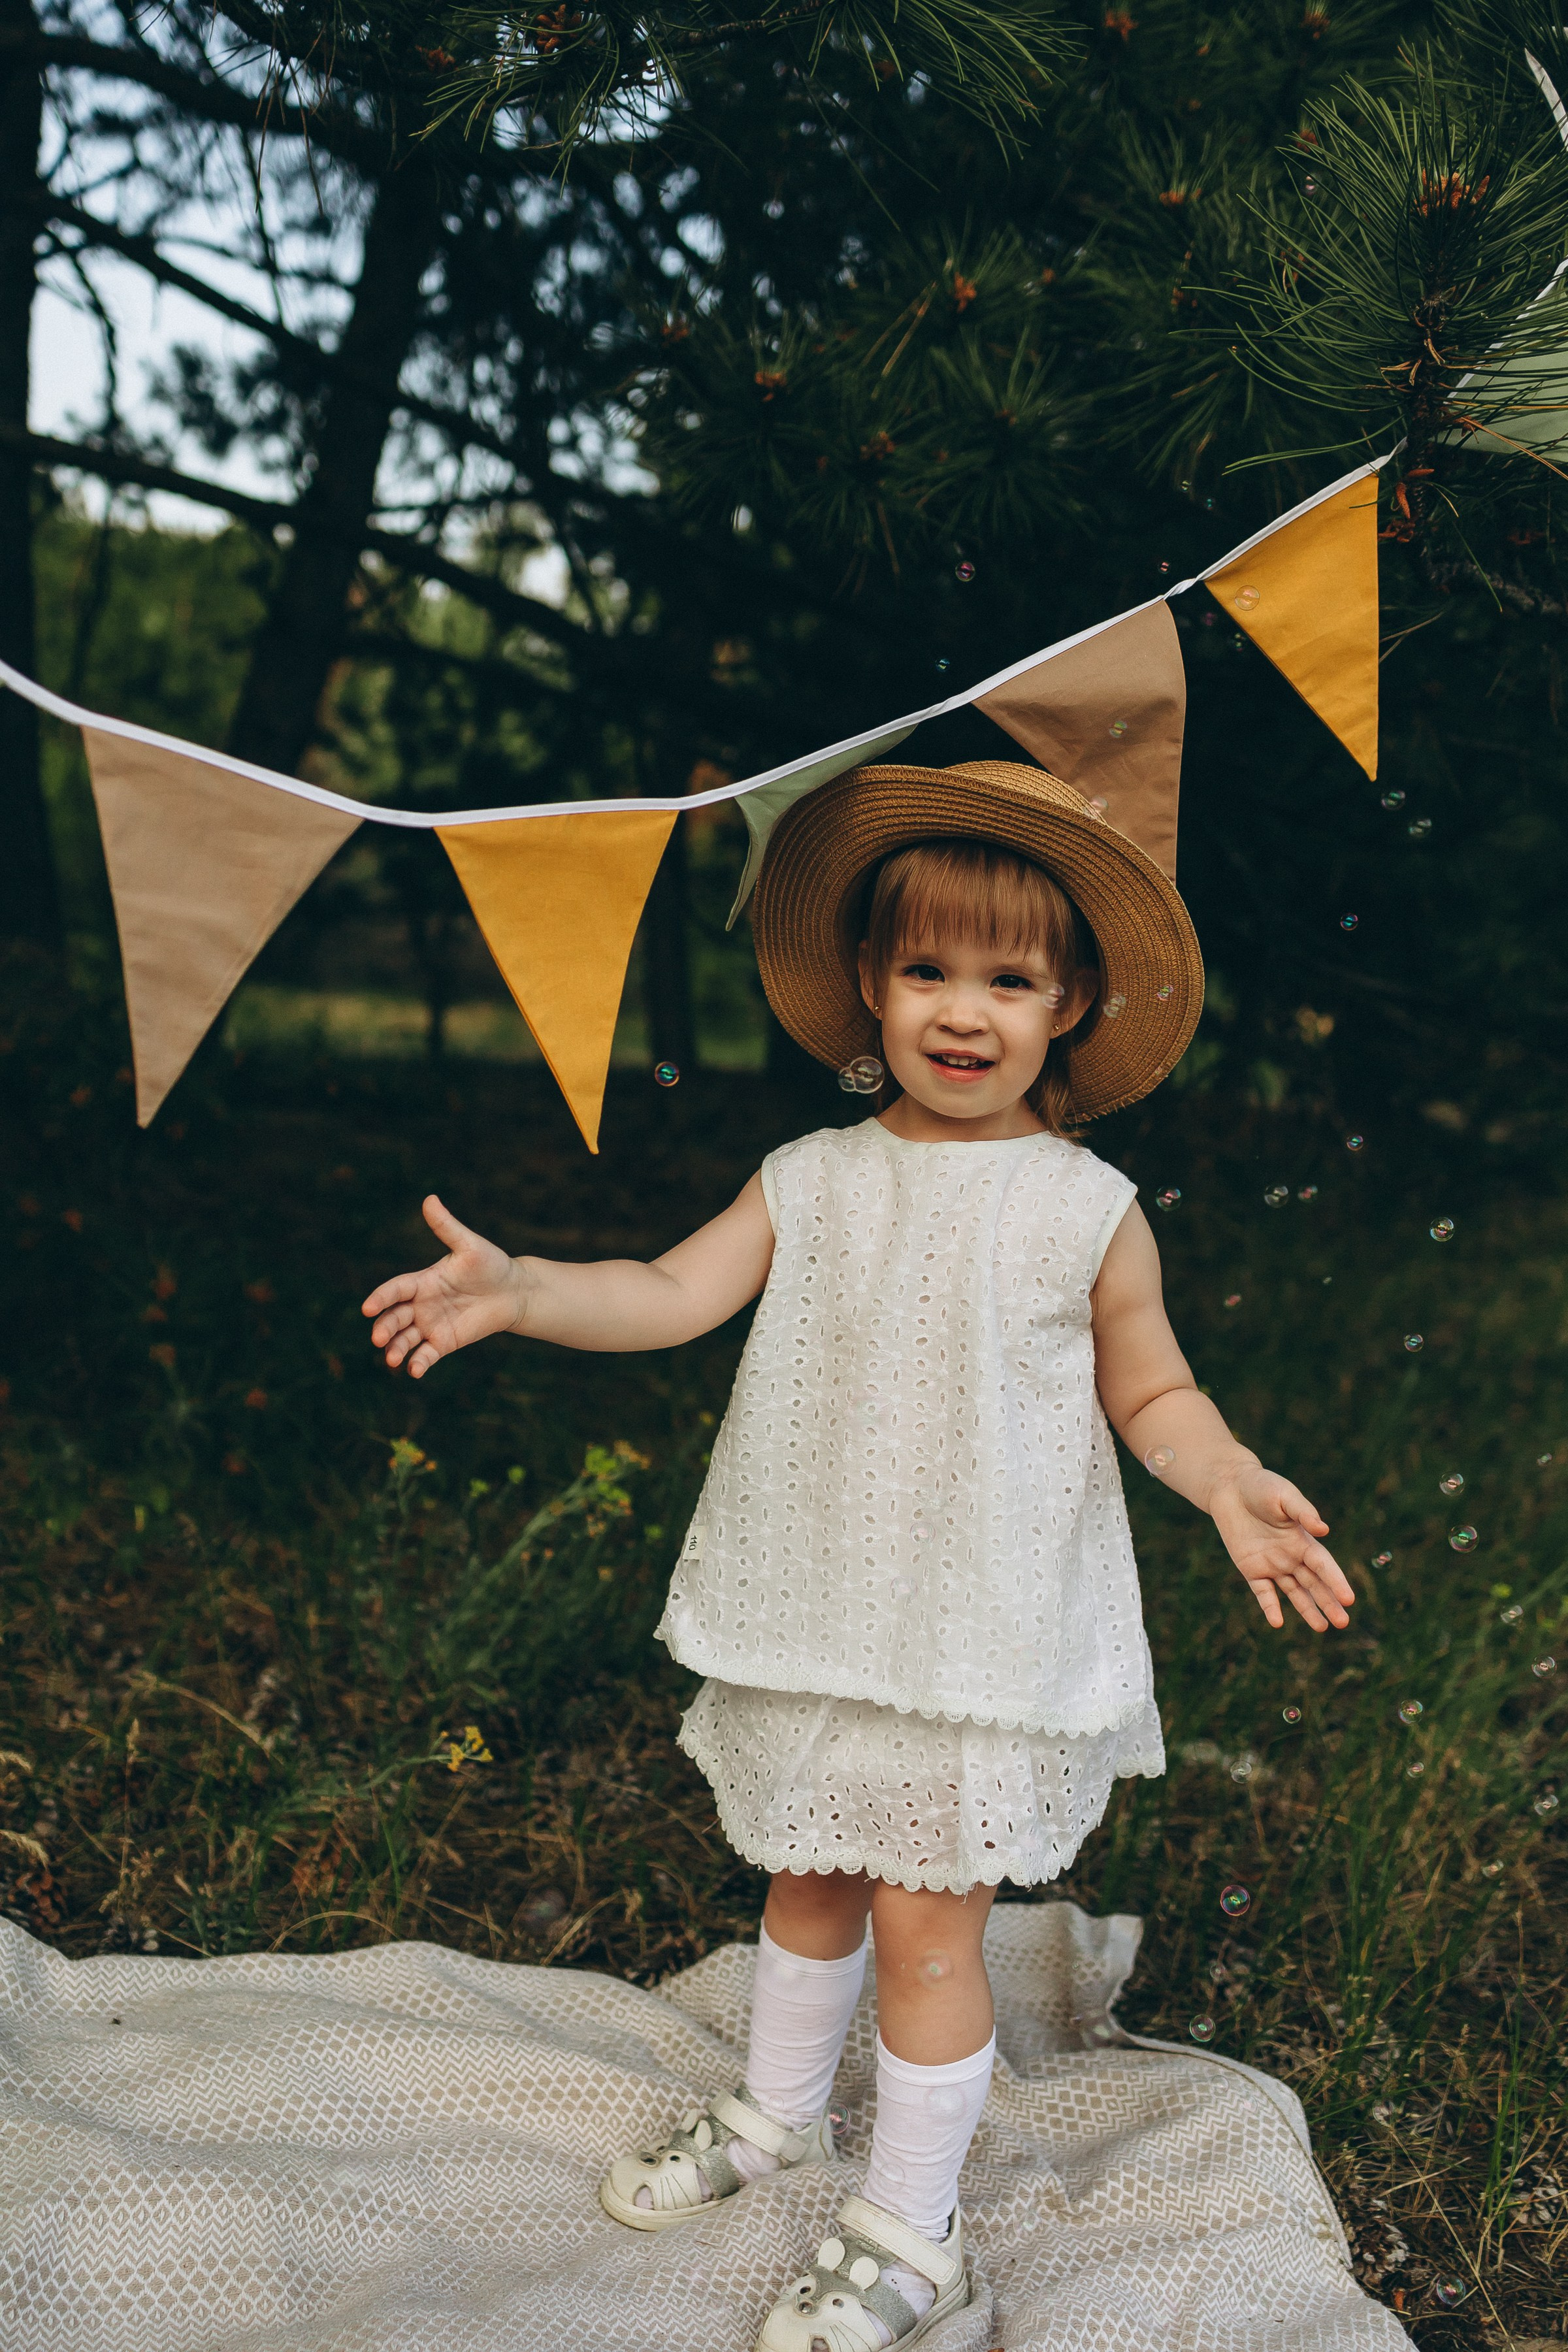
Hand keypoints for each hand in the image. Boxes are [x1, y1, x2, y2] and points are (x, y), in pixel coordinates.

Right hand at [362, 1195, 525, 1377]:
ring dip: (395, 1349)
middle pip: (395, 1317)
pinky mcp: (444, 1342)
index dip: (380, 1298)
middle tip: (377, 1339)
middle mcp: (422, 1304)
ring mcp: (431, 1324)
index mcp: (423, 1280)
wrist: (514, 1292)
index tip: (367, 1308)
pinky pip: (426, 1355)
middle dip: (384, 1328)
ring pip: (405, 1339)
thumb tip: (430, 1199)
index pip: (395, 1290)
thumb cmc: (492, 1264)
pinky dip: (418, 1363)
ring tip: (392, 1359)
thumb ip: (446, 1227)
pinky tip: (414, 1370)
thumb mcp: (469, 1245)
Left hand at [1208, 1464, 1354, 1631]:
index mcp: (1303, 1540)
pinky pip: (1263, 1592)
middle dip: (1329, 1602)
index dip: (1336, 1582)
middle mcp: (1291, 1556)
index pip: (1324, 1565)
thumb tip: (1323, 1530)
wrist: (1230, 1487)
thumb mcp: (1284, 1496)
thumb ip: (1303, 1512)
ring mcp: (1272, 1564)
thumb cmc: (1261, 1486)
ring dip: (1307, 1610)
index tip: (1349, 1600)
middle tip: (1343, 1623)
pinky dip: (1270, 1607)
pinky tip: (1277, 1622)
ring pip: (1294, 1593)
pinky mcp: (1251, 1569)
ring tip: (1322, 1628)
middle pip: (1314, 1584)